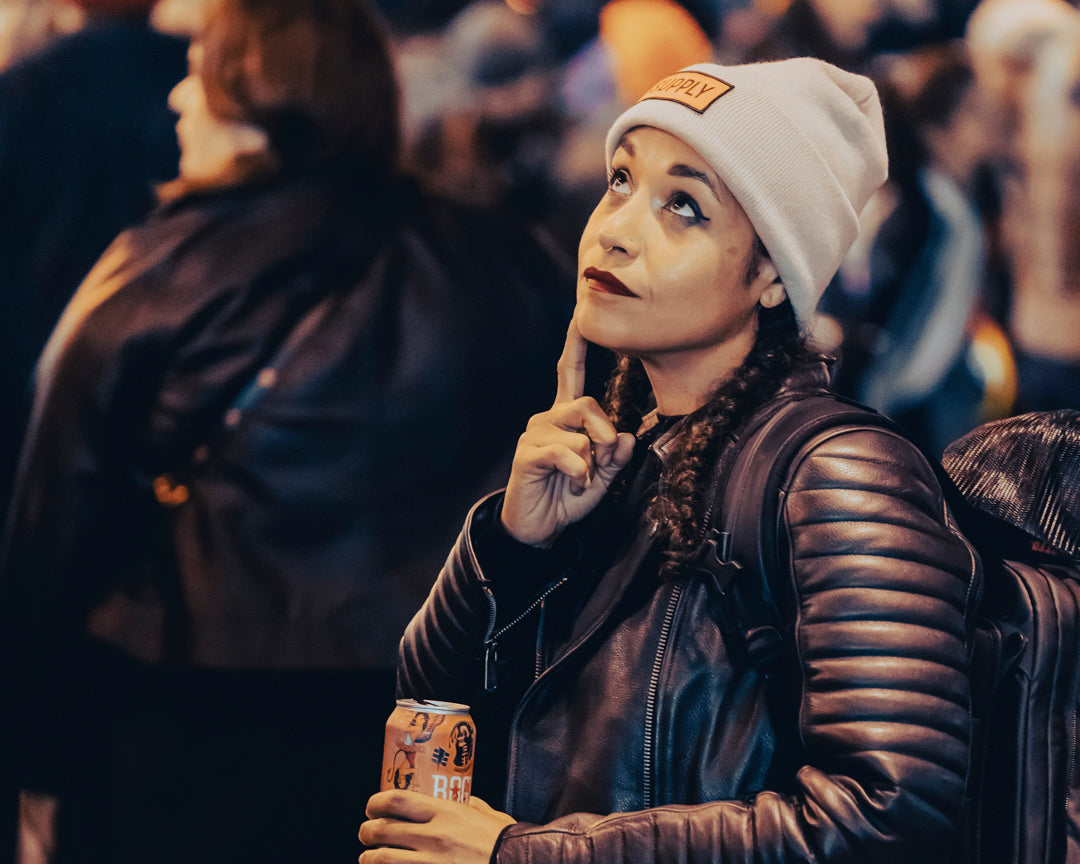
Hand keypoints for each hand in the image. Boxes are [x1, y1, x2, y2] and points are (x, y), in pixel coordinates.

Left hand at [359, 791, 514, 863]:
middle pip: (383, 829)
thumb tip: (461, 800)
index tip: (372, 807)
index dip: (376, 802)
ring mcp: (430, 863)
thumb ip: (470, 806)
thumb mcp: (487, 814)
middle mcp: (433, 836)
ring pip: (382, 858)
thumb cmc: (505, 842)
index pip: (397, 800)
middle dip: (367, 831)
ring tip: (368, 858)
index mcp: (445, 812)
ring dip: (369, 858)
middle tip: (366, 833)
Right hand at [501, 317, 635, 546]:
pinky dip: (579, 473)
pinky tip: (572, 483)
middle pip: (587, 404)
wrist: (540, 528)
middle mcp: (549, 418)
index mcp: (566, 417)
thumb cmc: (568, 496)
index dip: (575, 345)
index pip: (570, 372)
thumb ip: (616, 456)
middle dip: (605, 435)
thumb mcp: (603, 476)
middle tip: (602, 461)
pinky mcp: (527, 454)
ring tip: (580, 480)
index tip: (579, 315)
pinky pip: (565, 453)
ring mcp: (535, 435)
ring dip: (591, 463)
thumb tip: (627, 437)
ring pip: (580, 433)